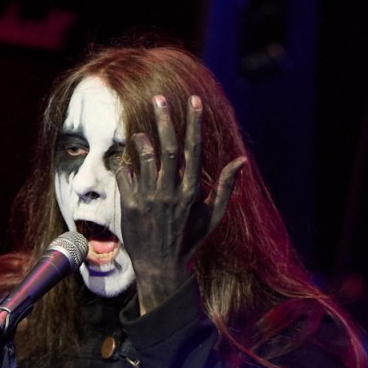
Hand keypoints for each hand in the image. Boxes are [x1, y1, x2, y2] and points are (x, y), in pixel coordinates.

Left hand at [117, 94, 243, 309]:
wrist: (160, 268)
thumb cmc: (188, 240)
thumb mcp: (212, 216)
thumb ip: (225, 187)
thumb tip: (241, 161)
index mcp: (192, 192)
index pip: (194, 150)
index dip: (194, 123)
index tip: (194, 101)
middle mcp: (170, 192)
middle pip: (169, 147)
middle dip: (164, 120)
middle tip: (159, 99)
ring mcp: (148, 199)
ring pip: (145, 158)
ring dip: (143, 140)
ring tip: (142, 134)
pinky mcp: (130, 206)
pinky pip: (126, 174)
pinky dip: (127, 166)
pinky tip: (130, 168)